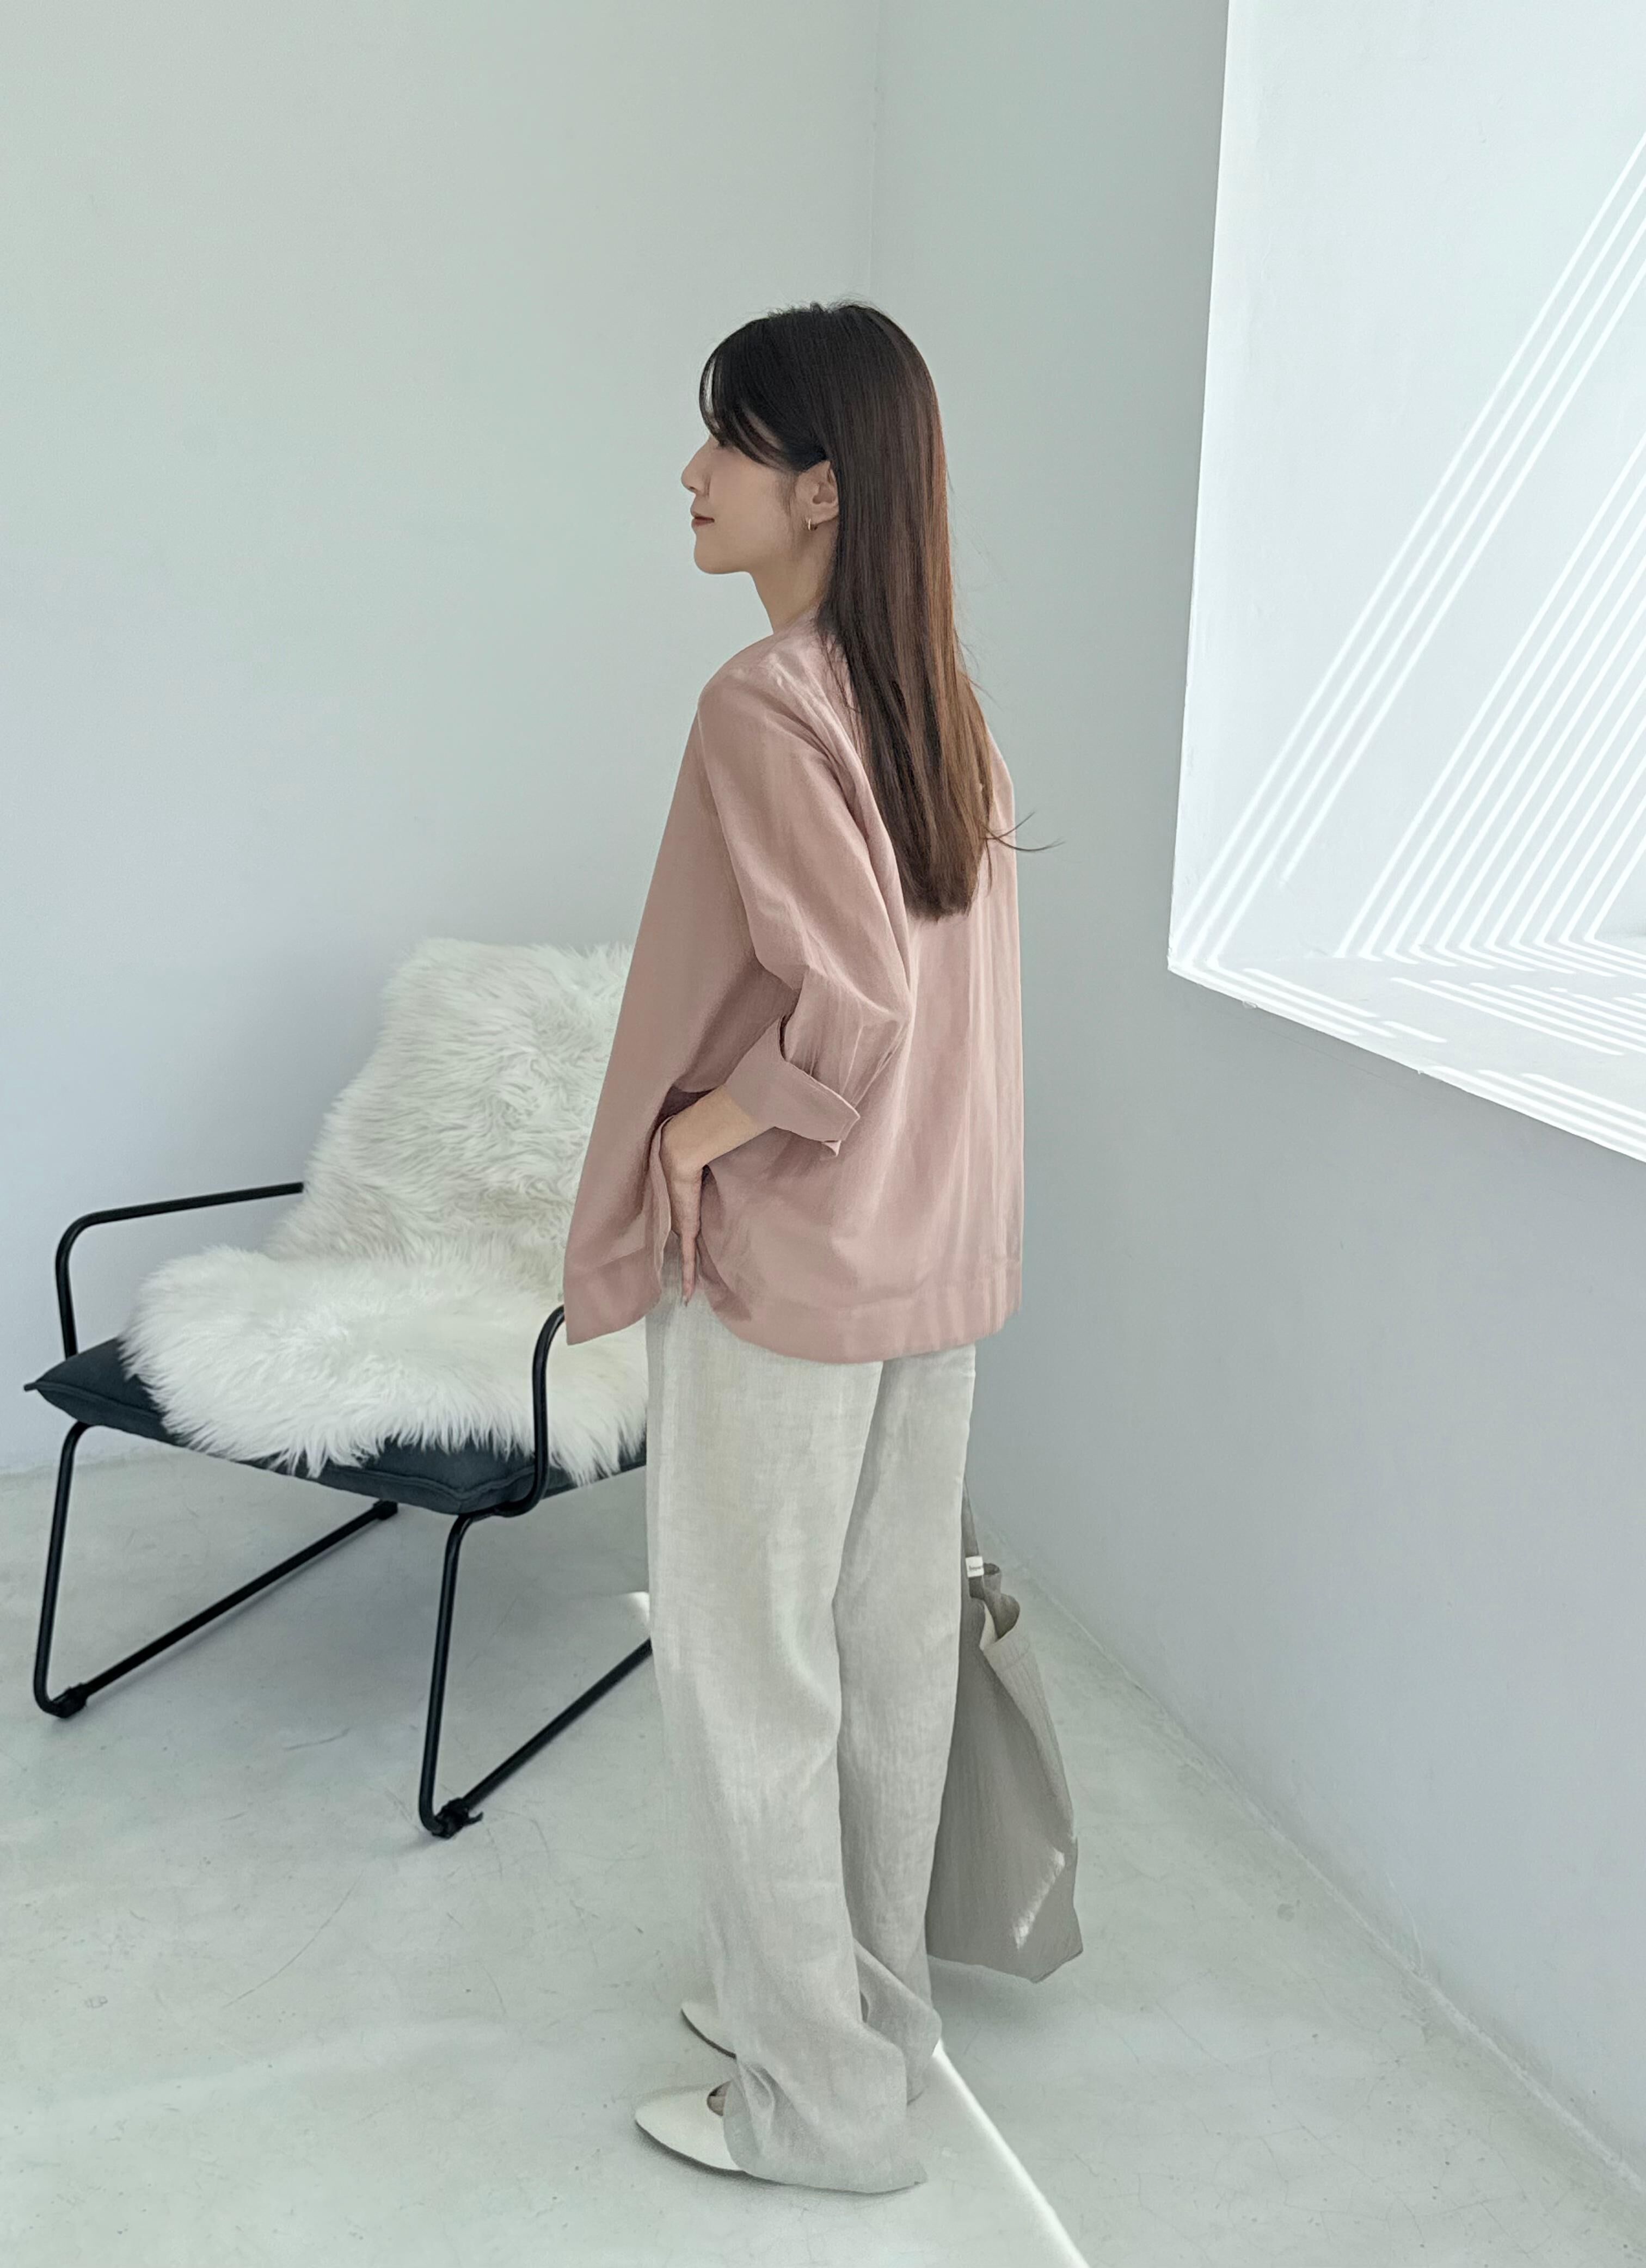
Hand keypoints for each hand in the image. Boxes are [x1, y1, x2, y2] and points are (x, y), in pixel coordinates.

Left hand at [657, 1085, 770, 1301]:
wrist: (684, 1145)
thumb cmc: (706, 1140)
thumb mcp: (729, 1151)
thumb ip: (748, 1145)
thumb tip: (784, 1132)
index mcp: (692, 1194)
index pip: (695, 1216)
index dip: (696, 1229)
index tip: (698, 1244)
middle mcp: (685, 1210)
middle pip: (686, 1237)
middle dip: (688, 1255)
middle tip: (691, 1276)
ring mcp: (682, 1221)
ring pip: (685, 1252)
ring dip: (688, 1271)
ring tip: (689, 1294)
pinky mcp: (683, 1228)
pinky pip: (686, 1258)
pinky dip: (688, 1276)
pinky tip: (688, 1296)